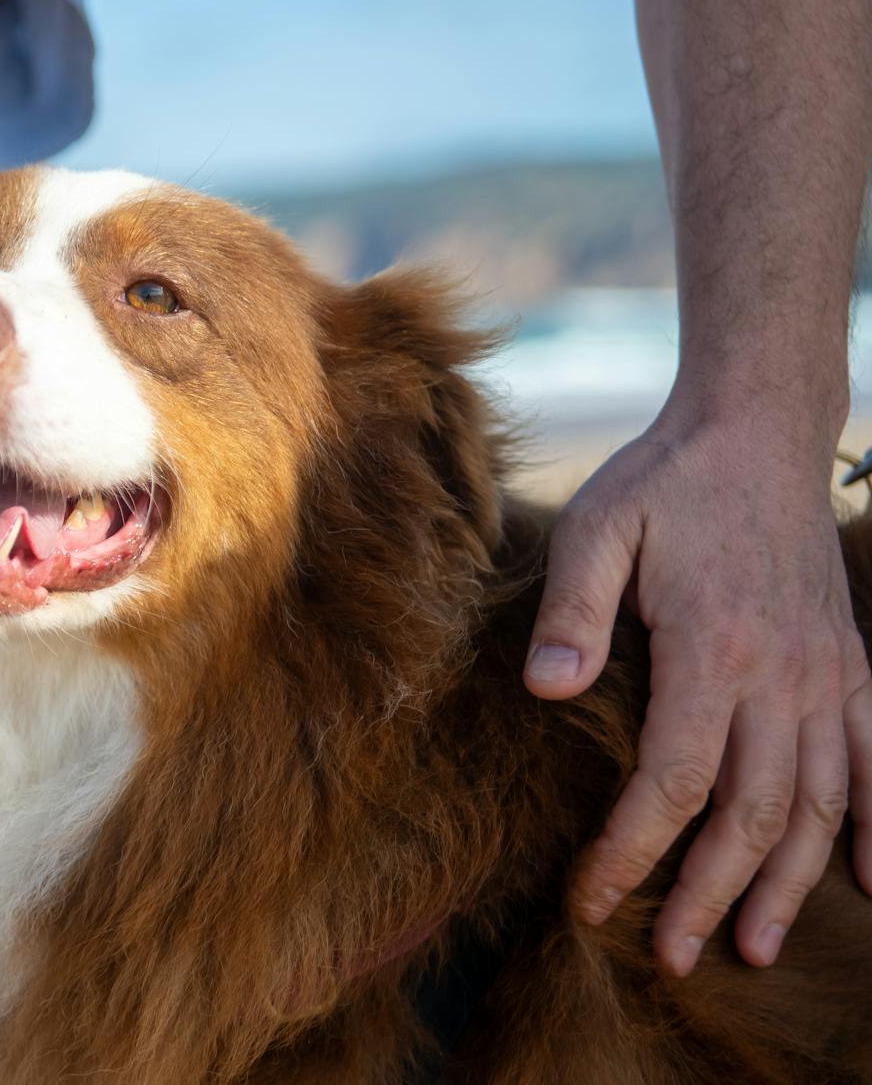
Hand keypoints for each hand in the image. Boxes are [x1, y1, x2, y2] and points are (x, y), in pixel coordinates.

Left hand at [525, 399, 871, 976]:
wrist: (758, 429)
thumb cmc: (664, 481)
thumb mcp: (596, 526)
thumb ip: (572, 610)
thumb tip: (545, 691)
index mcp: (715, 650)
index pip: (675, 782)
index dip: (635, 852)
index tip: (593, 901)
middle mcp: (784, 676)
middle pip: (753, 815)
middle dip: (711, 895)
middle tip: (672, 955)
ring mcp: (829, 673)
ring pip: (821, 805)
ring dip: (790, 883)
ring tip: (755, 946)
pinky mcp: (850, 663)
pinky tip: (863, 880)